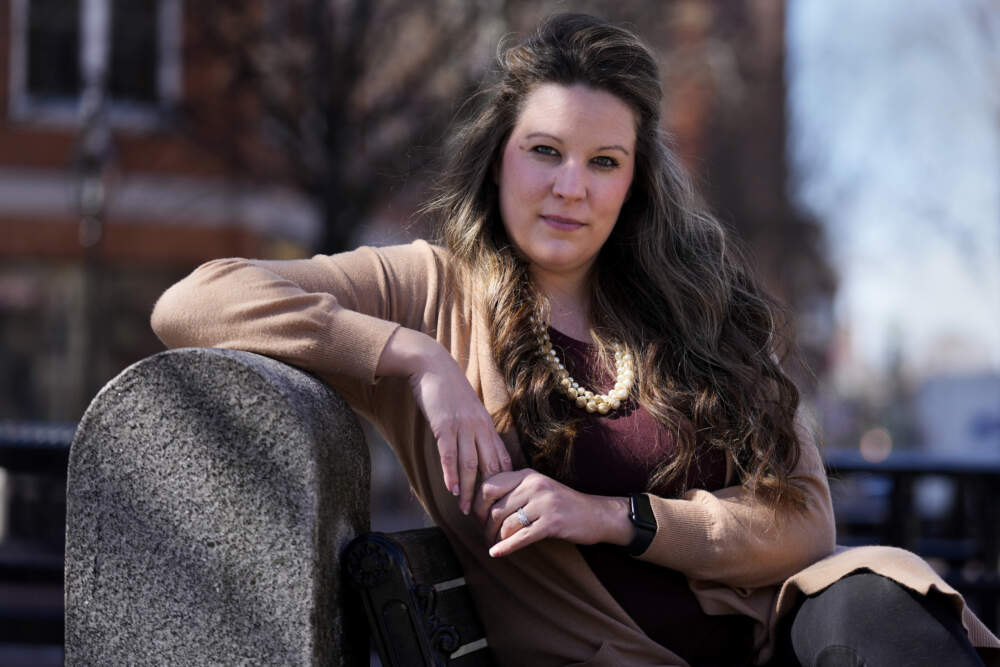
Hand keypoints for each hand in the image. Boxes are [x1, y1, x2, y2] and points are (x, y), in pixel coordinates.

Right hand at [405, 338, 511, 514]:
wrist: (432, 364)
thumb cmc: (448, 389)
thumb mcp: (467, 410)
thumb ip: (473, 429)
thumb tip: (475, 451)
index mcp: (487, 425)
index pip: (501, 459)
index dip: (504, 483)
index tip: (502, 502)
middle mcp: (479, 427)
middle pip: (490, 466)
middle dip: (489, 493)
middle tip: (486, 515)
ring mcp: (463, 426)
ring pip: (471, 464)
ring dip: (469, 490)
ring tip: (466, 510)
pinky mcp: (444, 425)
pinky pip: (450, 453)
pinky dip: (451, 474)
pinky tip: (452, 489)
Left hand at [473, 470, 632, 556]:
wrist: (597, 514)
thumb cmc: (562, 504)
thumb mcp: (538, 489)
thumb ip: (513, 491)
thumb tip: (479, 506)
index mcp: (527, 475)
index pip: (489, 486)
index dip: (477, 505)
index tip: (477, 518)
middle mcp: (534, 485)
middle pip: (495, 508)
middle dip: (485, 526)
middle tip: (485, 536)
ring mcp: (544, 503)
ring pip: (506, 524)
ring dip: (496, 539)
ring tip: (494, 545)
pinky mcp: (552, 523)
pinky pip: (521, 537)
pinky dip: (505, 548)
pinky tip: (496, 553)